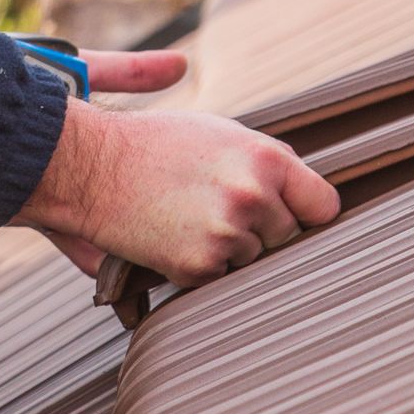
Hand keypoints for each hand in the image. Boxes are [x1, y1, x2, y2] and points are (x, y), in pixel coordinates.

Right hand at [17, 58, 338, 286]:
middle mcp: (254, 196)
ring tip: (188, 218)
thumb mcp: (220, 135)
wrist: (89, 166)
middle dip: (262, 231)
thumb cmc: (154, 145)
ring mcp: (228, 234)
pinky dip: (200, 266)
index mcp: (266, 157)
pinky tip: (173, 237)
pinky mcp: (199, 265)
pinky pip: (220, 278)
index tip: (288, 214)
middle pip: (289, 238)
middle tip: (217, 209)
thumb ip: (267, 164)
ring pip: (255, 260)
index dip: (304, 212)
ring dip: (230, 250)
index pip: (324, 206)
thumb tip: (308, 201)